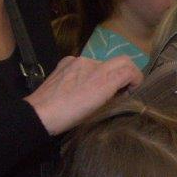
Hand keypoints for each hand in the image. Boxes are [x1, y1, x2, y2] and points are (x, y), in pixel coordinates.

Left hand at [25, 55, 142, 134]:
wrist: (40, 113)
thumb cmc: (71, 116)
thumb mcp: (99, 108)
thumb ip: (115, 93)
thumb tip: (122, 88)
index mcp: (103, 78)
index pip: (131, 69)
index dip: (137, 80)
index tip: (131, 92)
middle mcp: (93, 64)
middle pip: (121, 61)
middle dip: (127, 73)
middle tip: (121, 89)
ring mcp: (78, 61)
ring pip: (103, 62)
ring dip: (107, 73)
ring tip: (97, 90)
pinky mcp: (66, 62)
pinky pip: (85, 63)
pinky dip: (90, 71)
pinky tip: (80, 84)